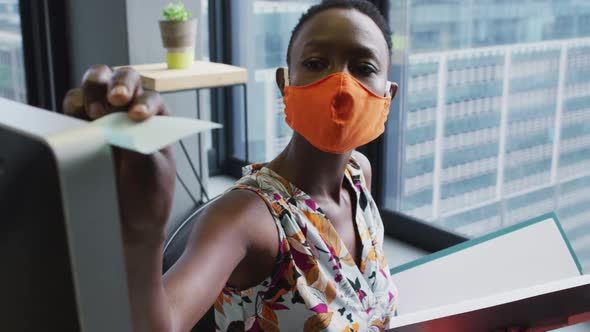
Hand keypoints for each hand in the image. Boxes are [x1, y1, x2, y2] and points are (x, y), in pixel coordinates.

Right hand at [63, 65, 175, 242]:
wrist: (131, 222)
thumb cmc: (149, 194)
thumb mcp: (155, 172)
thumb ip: (142, 146)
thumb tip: (126, 126)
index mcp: (156, 120)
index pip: (151, 98)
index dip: (144, 102)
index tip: (138, 116)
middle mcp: (130, 112)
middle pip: (123, 79)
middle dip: (119, 84)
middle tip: (117, 100)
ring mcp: (104, 117)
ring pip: (96, 85)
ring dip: (94, 89)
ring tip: (97, 111)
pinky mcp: (81, 127)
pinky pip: (73, 105)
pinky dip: (73, 105)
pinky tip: (79, 116)